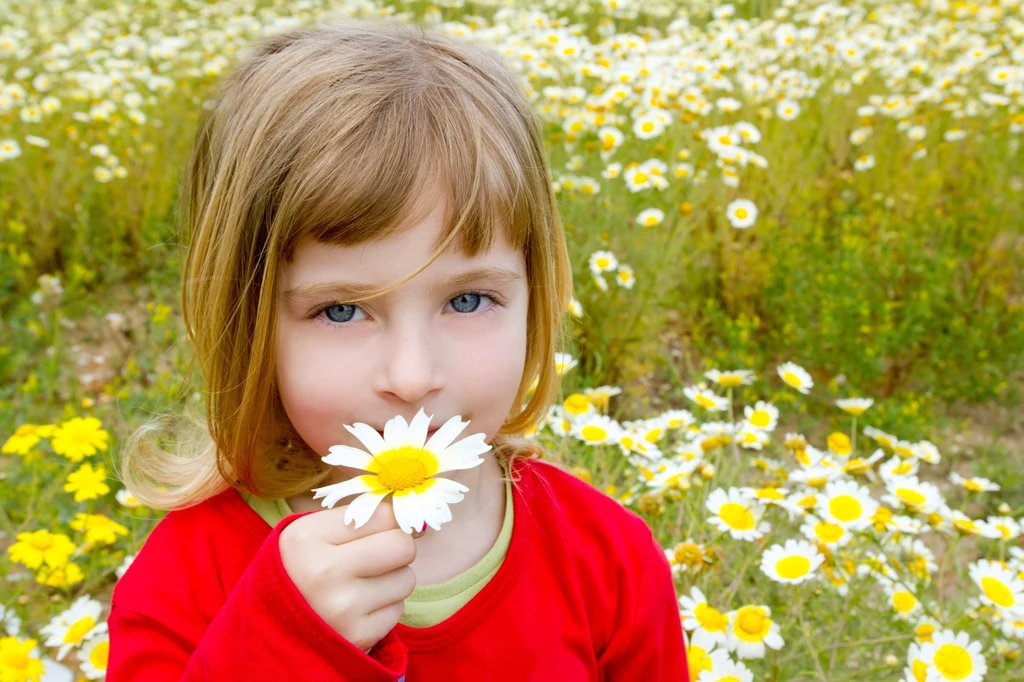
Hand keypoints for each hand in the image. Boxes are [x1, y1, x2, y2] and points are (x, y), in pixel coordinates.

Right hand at [279, 499, 416, 652]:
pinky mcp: (358, 635)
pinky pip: (398, 610)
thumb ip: (361, 517)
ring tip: (360, 585)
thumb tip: (419, 523)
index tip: (375, 531)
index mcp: (307, 538)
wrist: (275, 625)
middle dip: (396, 549)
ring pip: (406, 579)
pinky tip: (359, 608)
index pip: (383, 515)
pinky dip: (384, 607)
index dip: (386, 522)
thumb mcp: (314, 533)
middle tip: (374, 557)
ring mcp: (342, 608)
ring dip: (391, 580)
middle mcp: (323, 572)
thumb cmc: (303, 567)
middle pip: (402, 546)